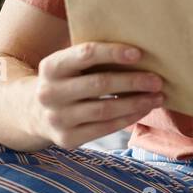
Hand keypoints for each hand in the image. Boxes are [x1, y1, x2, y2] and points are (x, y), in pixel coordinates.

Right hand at [30, 42, 164, 147]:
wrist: (34, 112)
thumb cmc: (67, 80)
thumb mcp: (69, 65)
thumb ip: (93, 58)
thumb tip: (141, 54)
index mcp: (51, 67)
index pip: (85, 54)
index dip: (113, 53)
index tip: (139, 53)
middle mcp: (49, 93)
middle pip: (100, 84)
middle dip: (133, 81)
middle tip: (157, 80)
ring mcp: (57, 118)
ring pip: (105, 109)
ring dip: (136, 103)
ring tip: (158, 97)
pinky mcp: (67, 139)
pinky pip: (105, 128)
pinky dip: (128, 118)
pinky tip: (144, 110)